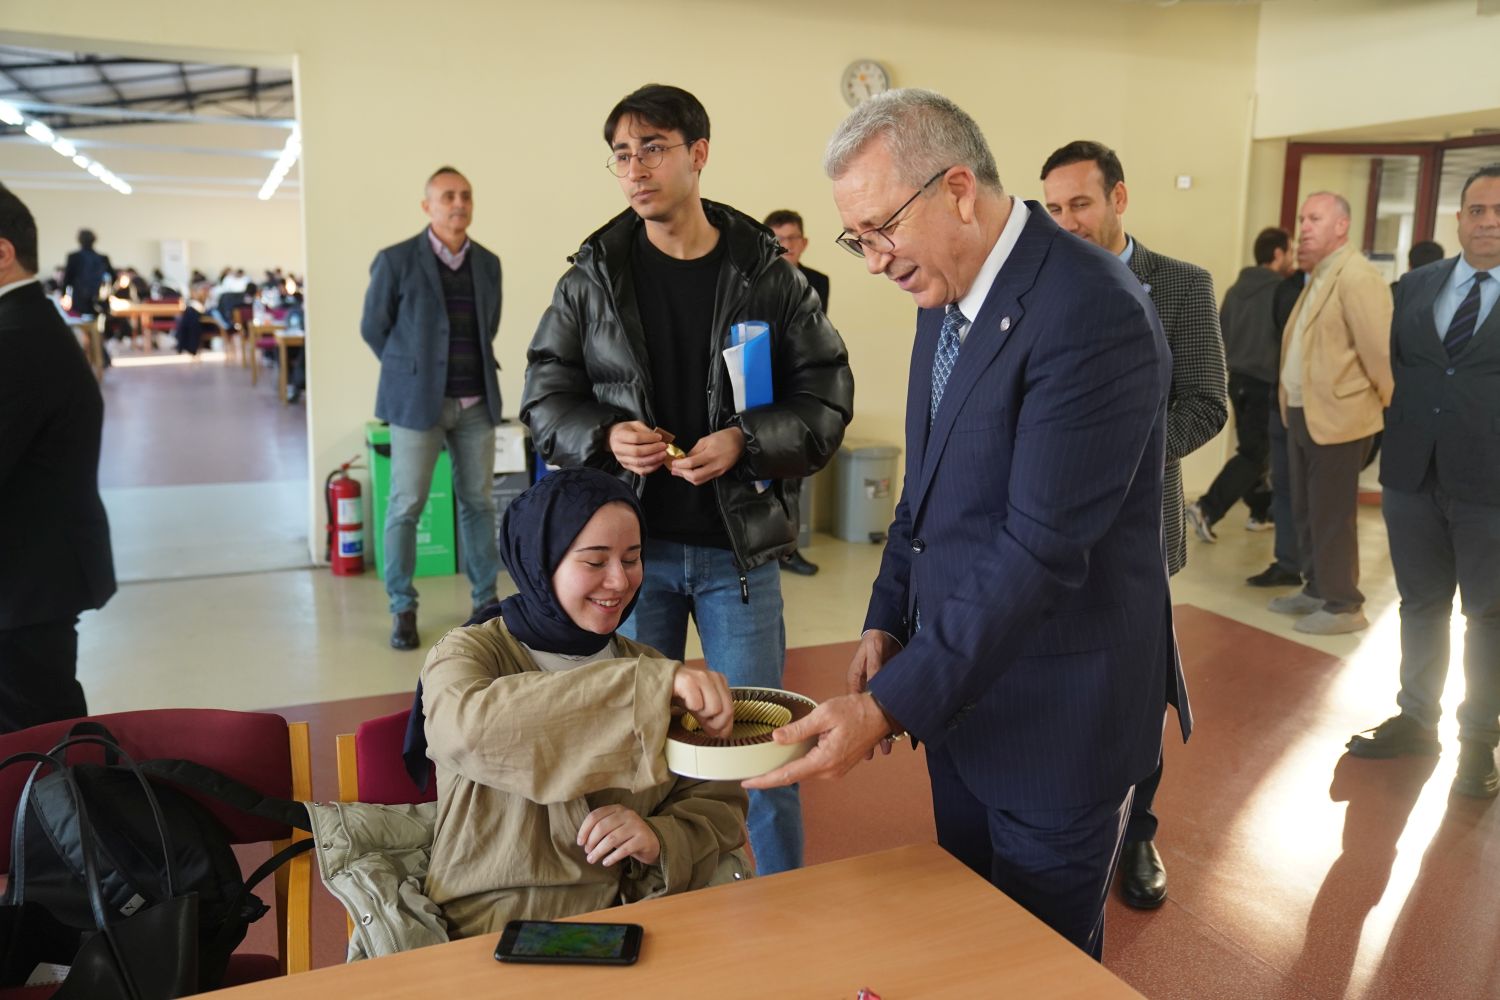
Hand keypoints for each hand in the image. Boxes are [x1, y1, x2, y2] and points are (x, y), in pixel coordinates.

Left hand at [578, 804, 660, 866]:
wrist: (652, 842)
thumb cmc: (628, 836)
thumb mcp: (615, 827)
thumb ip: (601, 828)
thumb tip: (583, 841)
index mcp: (617, 809)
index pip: (595, 815)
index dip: (584, 829)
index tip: (580, 842)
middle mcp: (627, 814)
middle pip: (602, 827)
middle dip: (591, 841)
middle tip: (587, 853)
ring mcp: (636, 826)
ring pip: (611, 839)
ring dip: (598, 851)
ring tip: (592, 860)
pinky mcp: (643, 839)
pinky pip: (624, 849)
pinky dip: (612, 857)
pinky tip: (606, 863)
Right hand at [608, 421, 667, 475]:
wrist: (613, 438)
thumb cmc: (626, 430)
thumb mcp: (635, 425)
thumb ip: (646, 430)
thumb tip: (658, 438)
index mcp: (619, 436)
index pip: (636, 438)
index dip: (649, 438)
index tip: (659, 437)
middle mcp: (619, 449)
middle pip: (637, 452)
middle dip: (653, 450)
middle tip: (664, 446)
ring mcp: (622, 460)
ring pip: (639, 463)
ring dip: (654, 459)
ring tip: (663, 455)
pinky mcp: (627, 466)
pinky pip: (640, 471)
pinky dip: (652, 468)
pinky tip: (659, 462)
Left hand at [669, 427, 744, 484]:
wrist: (739, 441)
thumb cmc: (723, 437)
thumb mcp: (706, 440)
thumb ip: (694, 451)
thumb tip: (684, 459)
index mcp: (711, 454)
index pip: (691, 463)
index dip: (680, 465)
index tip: (673, 463)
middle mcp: (715, 465)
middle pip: (694, 477)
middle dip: (682, 474)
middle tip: (674, 470)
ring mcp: (718, 471)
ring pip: (699, 480)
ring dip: (687, 478)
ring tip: (679, 472)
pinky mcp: (720, 473)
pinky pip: (705, 479)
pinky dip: (695, 477)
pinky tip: (690, 472)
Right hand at [671, 663, 733, 737]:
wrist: (661, 682)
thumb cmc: (682, 693)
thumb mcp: (701, 708)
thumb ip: (714, 720)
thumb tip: (723, 734)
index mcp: (721, 681)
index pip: (731, 709)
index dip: (722, 724)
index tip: (713, 729)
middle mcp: (714, 677)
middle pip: (726, 710)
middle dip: (714, 723)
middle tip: (702, 721)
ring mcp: (702, 677)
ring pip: (714, 708)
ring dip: (701, 714)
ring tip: (692, 707)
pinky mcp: (688, 680)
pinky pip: (697, 704)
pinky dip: (691, 707)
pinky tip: (685, 701)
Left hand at [741, 693, 891, 789]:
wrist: (882, 714)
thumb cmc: (856, 711)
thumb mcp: (824, 714)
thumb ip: (799, 729)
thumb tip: (776, 738)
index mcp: (825, 761)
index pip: (787, 775)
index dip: (765, 781)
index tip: (746, 783)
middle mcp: (829, 772)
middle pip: (793, 777)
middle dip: (771, 776)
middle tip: (748, 773)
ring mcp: (834, 771)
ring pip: (802, 773)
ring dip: (784, 770)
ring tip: (764, 765)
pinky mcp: (837, 766)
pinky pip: (812, 768)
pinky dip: (798, 764)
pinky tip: (787, 757)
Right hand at [846, 631, 902, 757]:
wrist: (887, 634)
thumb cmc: (876, 641)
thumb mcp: (874, 651)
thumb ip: (874, 667)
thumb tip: (874, 681)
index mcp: (855, 681)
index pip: (853, 706)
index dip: (856, 723)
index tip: (862, 739)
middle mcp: (862, 689)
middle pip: (862, 716)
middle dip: (868, 734)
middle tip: (871, 752)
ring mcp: (872, 693)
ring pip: (873, 717)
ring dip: (878, 732)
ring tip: (884, 749)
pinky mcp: (881, 693)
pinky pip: (883, 711)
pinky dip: (887, 723)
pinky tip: (893, 736)